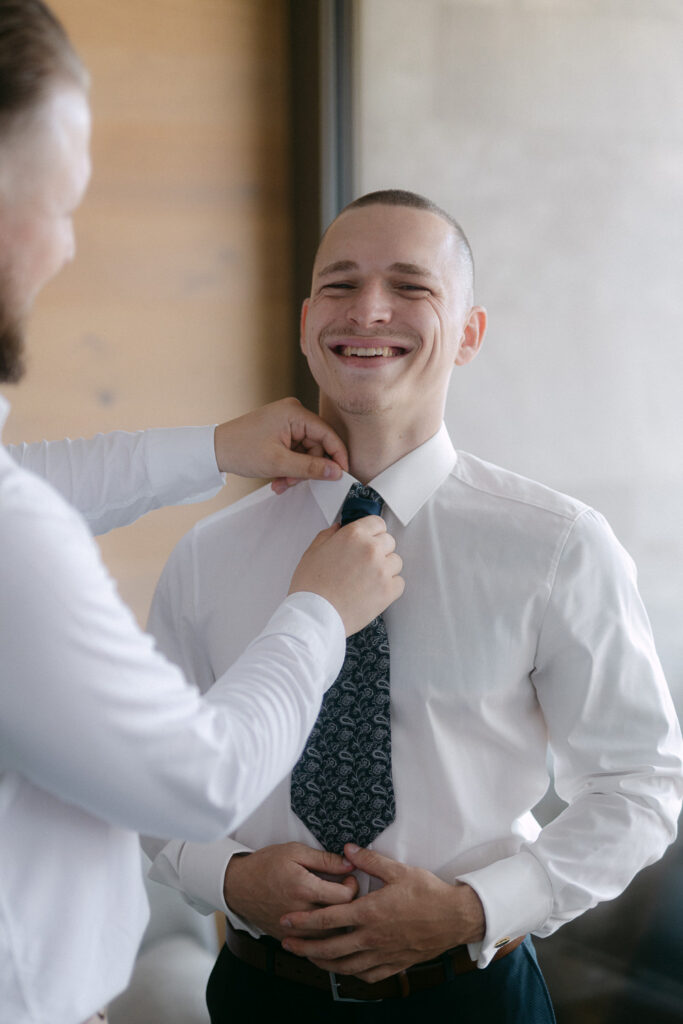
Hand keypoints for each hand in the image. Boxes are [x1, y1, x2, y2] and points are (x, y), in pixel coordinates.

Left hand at [213, 398, 347, 486]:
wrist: (214, 450)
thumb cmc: (242, 451)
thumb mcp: (279, 463)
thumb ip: (311, 468)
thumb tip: (337, 472)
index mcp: (295, 413)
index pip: (328, 434)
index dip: (337, 456)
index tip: (342, 476)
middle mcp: (293, 413)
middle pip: (317, 445)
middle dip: (307, 468)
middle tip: (292, 483)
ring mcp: (286, 421)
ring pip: (306, 452)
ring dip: (296, 471)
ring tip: (281, 483)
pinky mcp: (281, 430)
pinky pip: (295, 451)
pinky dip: (289, 466)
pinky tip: (278, 478)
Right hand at [224, 842, 357, 939]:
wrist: (237, 885)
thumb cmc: (265, 864)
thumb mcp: (295, 851)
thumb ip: (324, 860)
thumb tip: (349, 864)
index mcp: (304, 888)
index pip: (344, 897)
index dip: (353, 886)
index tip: (348, 878)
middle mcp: (301, 912)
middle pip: (340, 918)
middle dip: (349, 905)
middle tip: (345, 891)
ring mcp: (293, 929)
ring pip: (329, 936)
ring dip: (337, 924)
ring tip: (335, 907)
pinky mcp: (287, 938)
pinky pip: (313, 945)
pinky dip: (322, 936)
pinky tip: (322, 922)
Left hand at [280, 844, 485, 982]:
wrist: (454, 918)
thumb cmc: (427, 892)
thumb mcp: (398, 870)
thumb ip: (369, 860)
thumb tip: (346, 850)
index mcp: (370, 913)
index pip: (328, 920)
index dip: (304, 921)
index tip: (286, 920)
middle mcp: (372, 938)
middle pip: (330, 948)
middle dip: (304, 946)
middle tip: (286, 942)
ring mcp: (382, 954)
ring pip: (345, 966)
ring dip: (322, 963)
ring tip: (309, 957)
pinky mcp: (394, 965)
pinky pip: (366, 975)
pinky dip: (350, 973)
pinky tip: (343, 968)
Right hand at [288, 518, 403, 635]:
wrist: (314, 615)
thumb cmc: (310, 586)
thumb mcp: (313, 552)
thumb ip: (329, 535)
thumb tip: (339, 527)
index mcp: (353, 535)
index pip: (377, 523)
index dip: (372, 532)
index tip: (369, 540)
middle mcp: (371, 549)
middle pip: (389, 541)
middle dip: (379, 550)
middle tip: (364, 563)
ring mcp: (382, 570)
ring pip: (396, 562)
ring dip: (385, 568)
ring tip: (367, 579)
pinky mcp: (388, 591)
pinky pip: (399, 583)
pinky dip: (390, 587)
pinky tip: (373, 591)